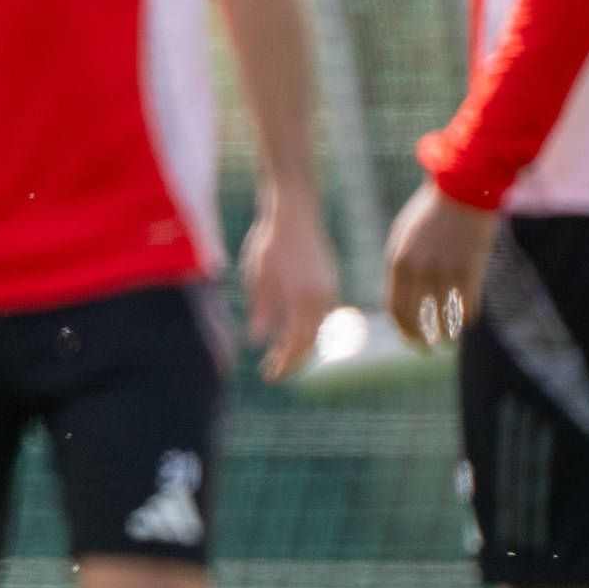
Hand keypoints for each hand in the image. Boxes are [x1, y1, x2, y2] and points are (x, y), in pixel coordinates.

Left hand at [238, 192, 341, 379]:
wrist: (294, 211)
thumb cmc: (270, 242)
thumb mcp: (258, 277)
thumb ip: (262, 310)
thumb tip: (259, 341)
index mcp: (306, 299)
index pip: (297, 343)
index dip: (285, 363)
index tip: (271, 376)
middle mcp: (324, 298)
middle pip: (311, 340)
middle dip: (292, 359)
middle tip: (273, 373)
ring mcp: (330, 289)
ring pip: (318, 328)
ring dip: (300, 345)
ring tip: (281, 357)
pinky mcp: (330, 280)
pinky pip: (321, 314)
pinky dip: (308, 328)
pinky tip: (292, 331)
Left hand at [381, 181, 498, 350]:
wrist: (464, 187)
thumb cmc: (432, 212)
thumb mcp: (405, 236)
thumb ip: (401, 266)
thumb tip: (402, 297)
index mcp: (398, 261)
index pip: (396, 309)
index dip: (403, 330)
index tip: (411, 340)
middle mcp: (418, 270)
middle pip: (417, 320)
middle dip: (422, 340)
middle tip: (429, 348)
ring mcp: (444, 271)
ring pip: (444, 318)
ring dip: (447, 333)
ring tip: (449, 339)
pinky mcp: (470, 270)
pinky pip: (468, 307)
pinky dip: (467, 318)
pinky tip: (467, 319)